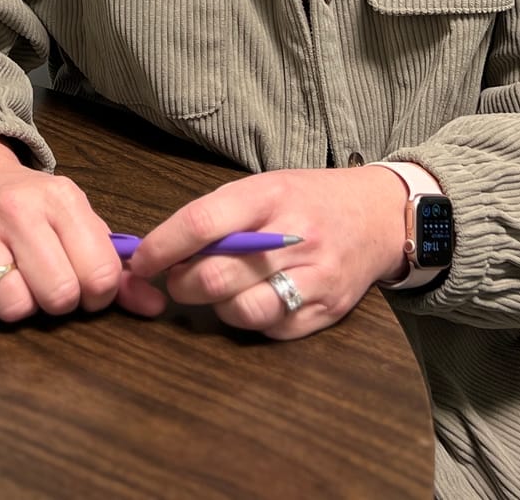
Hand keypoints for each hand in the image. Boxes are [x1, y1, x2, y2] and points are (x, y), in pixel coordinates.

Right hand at [0, 136, 165, 321]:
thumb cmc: (32, 207)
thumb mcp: (78, 222)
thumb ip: (115, 266)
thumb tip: (155, 305)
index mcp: (62, 199)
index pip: (100, 274)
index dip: (99, 295)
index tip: (87, 286)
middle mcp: (18, 209)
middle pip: (58, 295)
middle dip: (60, 303)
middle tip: (52, 285)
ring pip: (14, 307)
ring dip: (21, 306)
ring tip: (20, 282)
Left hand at [126, 166, 406, 339]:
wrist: (379, 216)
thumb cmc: (309, 200)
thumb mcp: (265, 188)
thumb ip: (219, 216)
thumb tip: (161, 250)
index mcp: (270, 195)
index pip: (202, 224)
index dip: (162, 247)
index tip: (140, 262)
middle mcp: (294, 236)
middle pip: (216, 275)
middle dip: (182, 283)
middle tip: (178, 279)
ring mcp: (315, 277)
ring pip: (242, 311)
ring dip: (217, 306)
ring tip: (222, 290)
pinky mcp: (327, 311)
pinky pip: (271, 330)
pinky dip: (252, 320)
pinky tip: (256, 299)